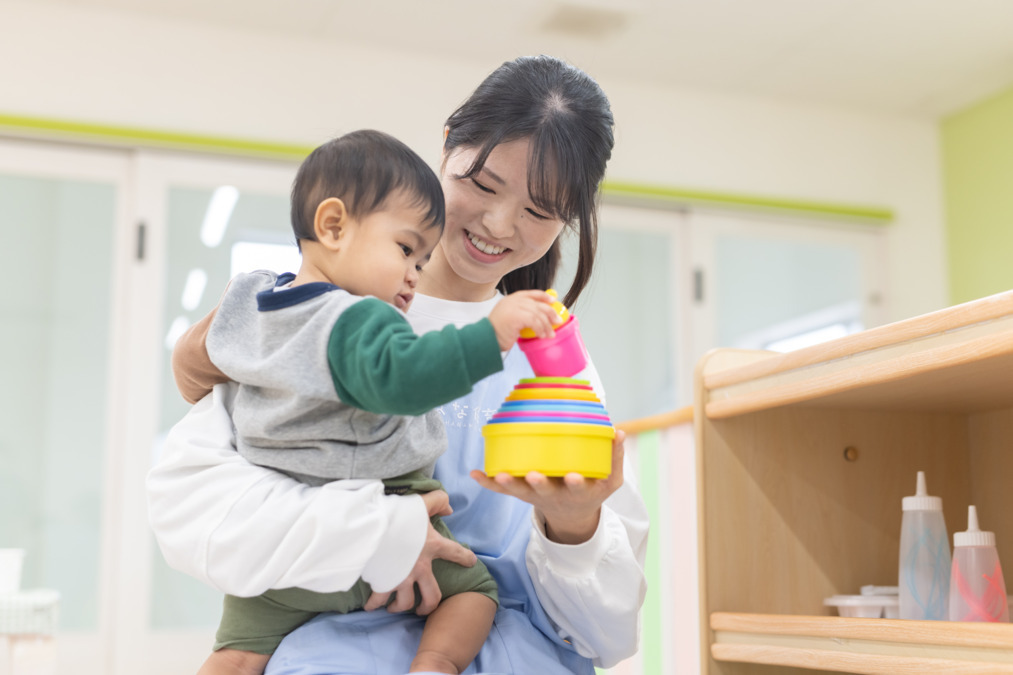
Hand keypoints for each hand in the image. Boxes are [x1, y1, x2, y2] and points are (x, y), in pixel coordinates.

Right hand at [363, 492, 475, 615]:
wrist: (371, 524)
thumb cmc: (398, 512)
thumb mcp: (422, 503)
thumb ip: (438, 501)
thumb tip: (449, 509)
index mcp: (432, 546)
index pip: (455, 552)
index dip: (465, 557)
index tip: (471, 562)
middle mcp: (420, 567)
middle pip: (432, 596)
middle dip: (429, 606)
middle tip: (425, 608)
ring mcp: (401, 577)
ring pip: (406, 603)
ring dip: (401, 607)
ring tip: (396, 607)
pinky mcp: (383, 581)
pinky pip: (379, 599)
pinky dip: (374, 605)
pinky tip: (370, 606)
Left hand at [470, 429, 626, 544]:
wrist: (572, 515)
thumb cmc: (592, 489)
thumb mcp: (611, 481)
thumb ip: (615, 458)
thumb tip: (619, 431)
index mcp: (578, 492)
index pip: (578, 488)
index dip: (576, 483)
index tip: (574, 476)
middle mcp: (555, 496)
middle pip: (544, 491)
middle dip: (538, 484)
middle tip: (532, 475)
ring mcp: (536, 496)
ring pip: (519, 492)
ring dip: (507, 484)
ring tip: (496, 474)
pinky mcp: (522, 494)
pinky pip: (503, 491)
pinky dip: (488, 483)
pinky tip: (475, 474)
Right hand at [488, 290, 559, 350]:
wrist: (486, 339)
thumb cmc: (497, 333)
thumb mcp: (510, 319)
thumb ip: (522, 315)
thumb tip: (540, 319)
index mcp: (511, 299)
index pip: (531, 293)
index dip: (543, 296)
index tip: (553, 300)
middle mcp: (513, 300)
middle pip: (537, 303)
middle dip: (550, 312)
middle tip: (557, 321)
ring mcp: (514, 306)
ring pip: (538, 313)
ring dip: (546, 325)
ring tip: (549, 334)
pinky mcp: (516, 315)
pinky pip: (534, 321)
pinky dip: (540, 329)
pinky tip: (541, 335)